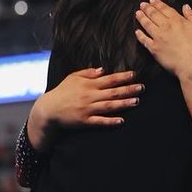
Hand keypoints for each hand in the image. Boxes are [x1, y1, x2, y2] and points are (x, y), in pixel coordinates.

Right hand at [28, 67, 142, 147]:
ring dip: (124, 103)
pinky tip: (121, 121)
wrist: (49, 109)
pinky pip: (99, 121)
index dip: (123, 77)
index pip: (109, 79)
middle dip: (128, 89)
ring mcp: (88, 109)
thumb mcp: (73, 77)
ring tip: (136, 101)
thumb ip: (88, 73)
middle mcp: (90, 95)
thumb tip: (103, 70)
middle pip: (113, 92)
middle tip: (142, 88)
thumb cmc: (62, 91)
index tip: (134, 75)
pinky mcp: (85, 121)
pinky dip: (110, 121)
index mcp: (88, 84)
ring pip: (109, 106)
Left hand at [134, 0, 191, 78]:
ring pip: (147, 25)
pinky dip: (140, 35)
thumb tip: (186, 7)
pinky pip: (144, 40)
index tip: (152, 0)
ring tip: (138, 13)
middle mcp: (165, 27)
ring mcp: (158, 38)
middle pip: (154, 15)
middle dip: (147, 8)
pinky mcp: (154, 49)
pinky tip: (137, 32)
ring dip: (142, 18)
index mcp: (177, 21)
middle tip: (142, 4)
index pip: (165, 9)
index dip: (158, 4)